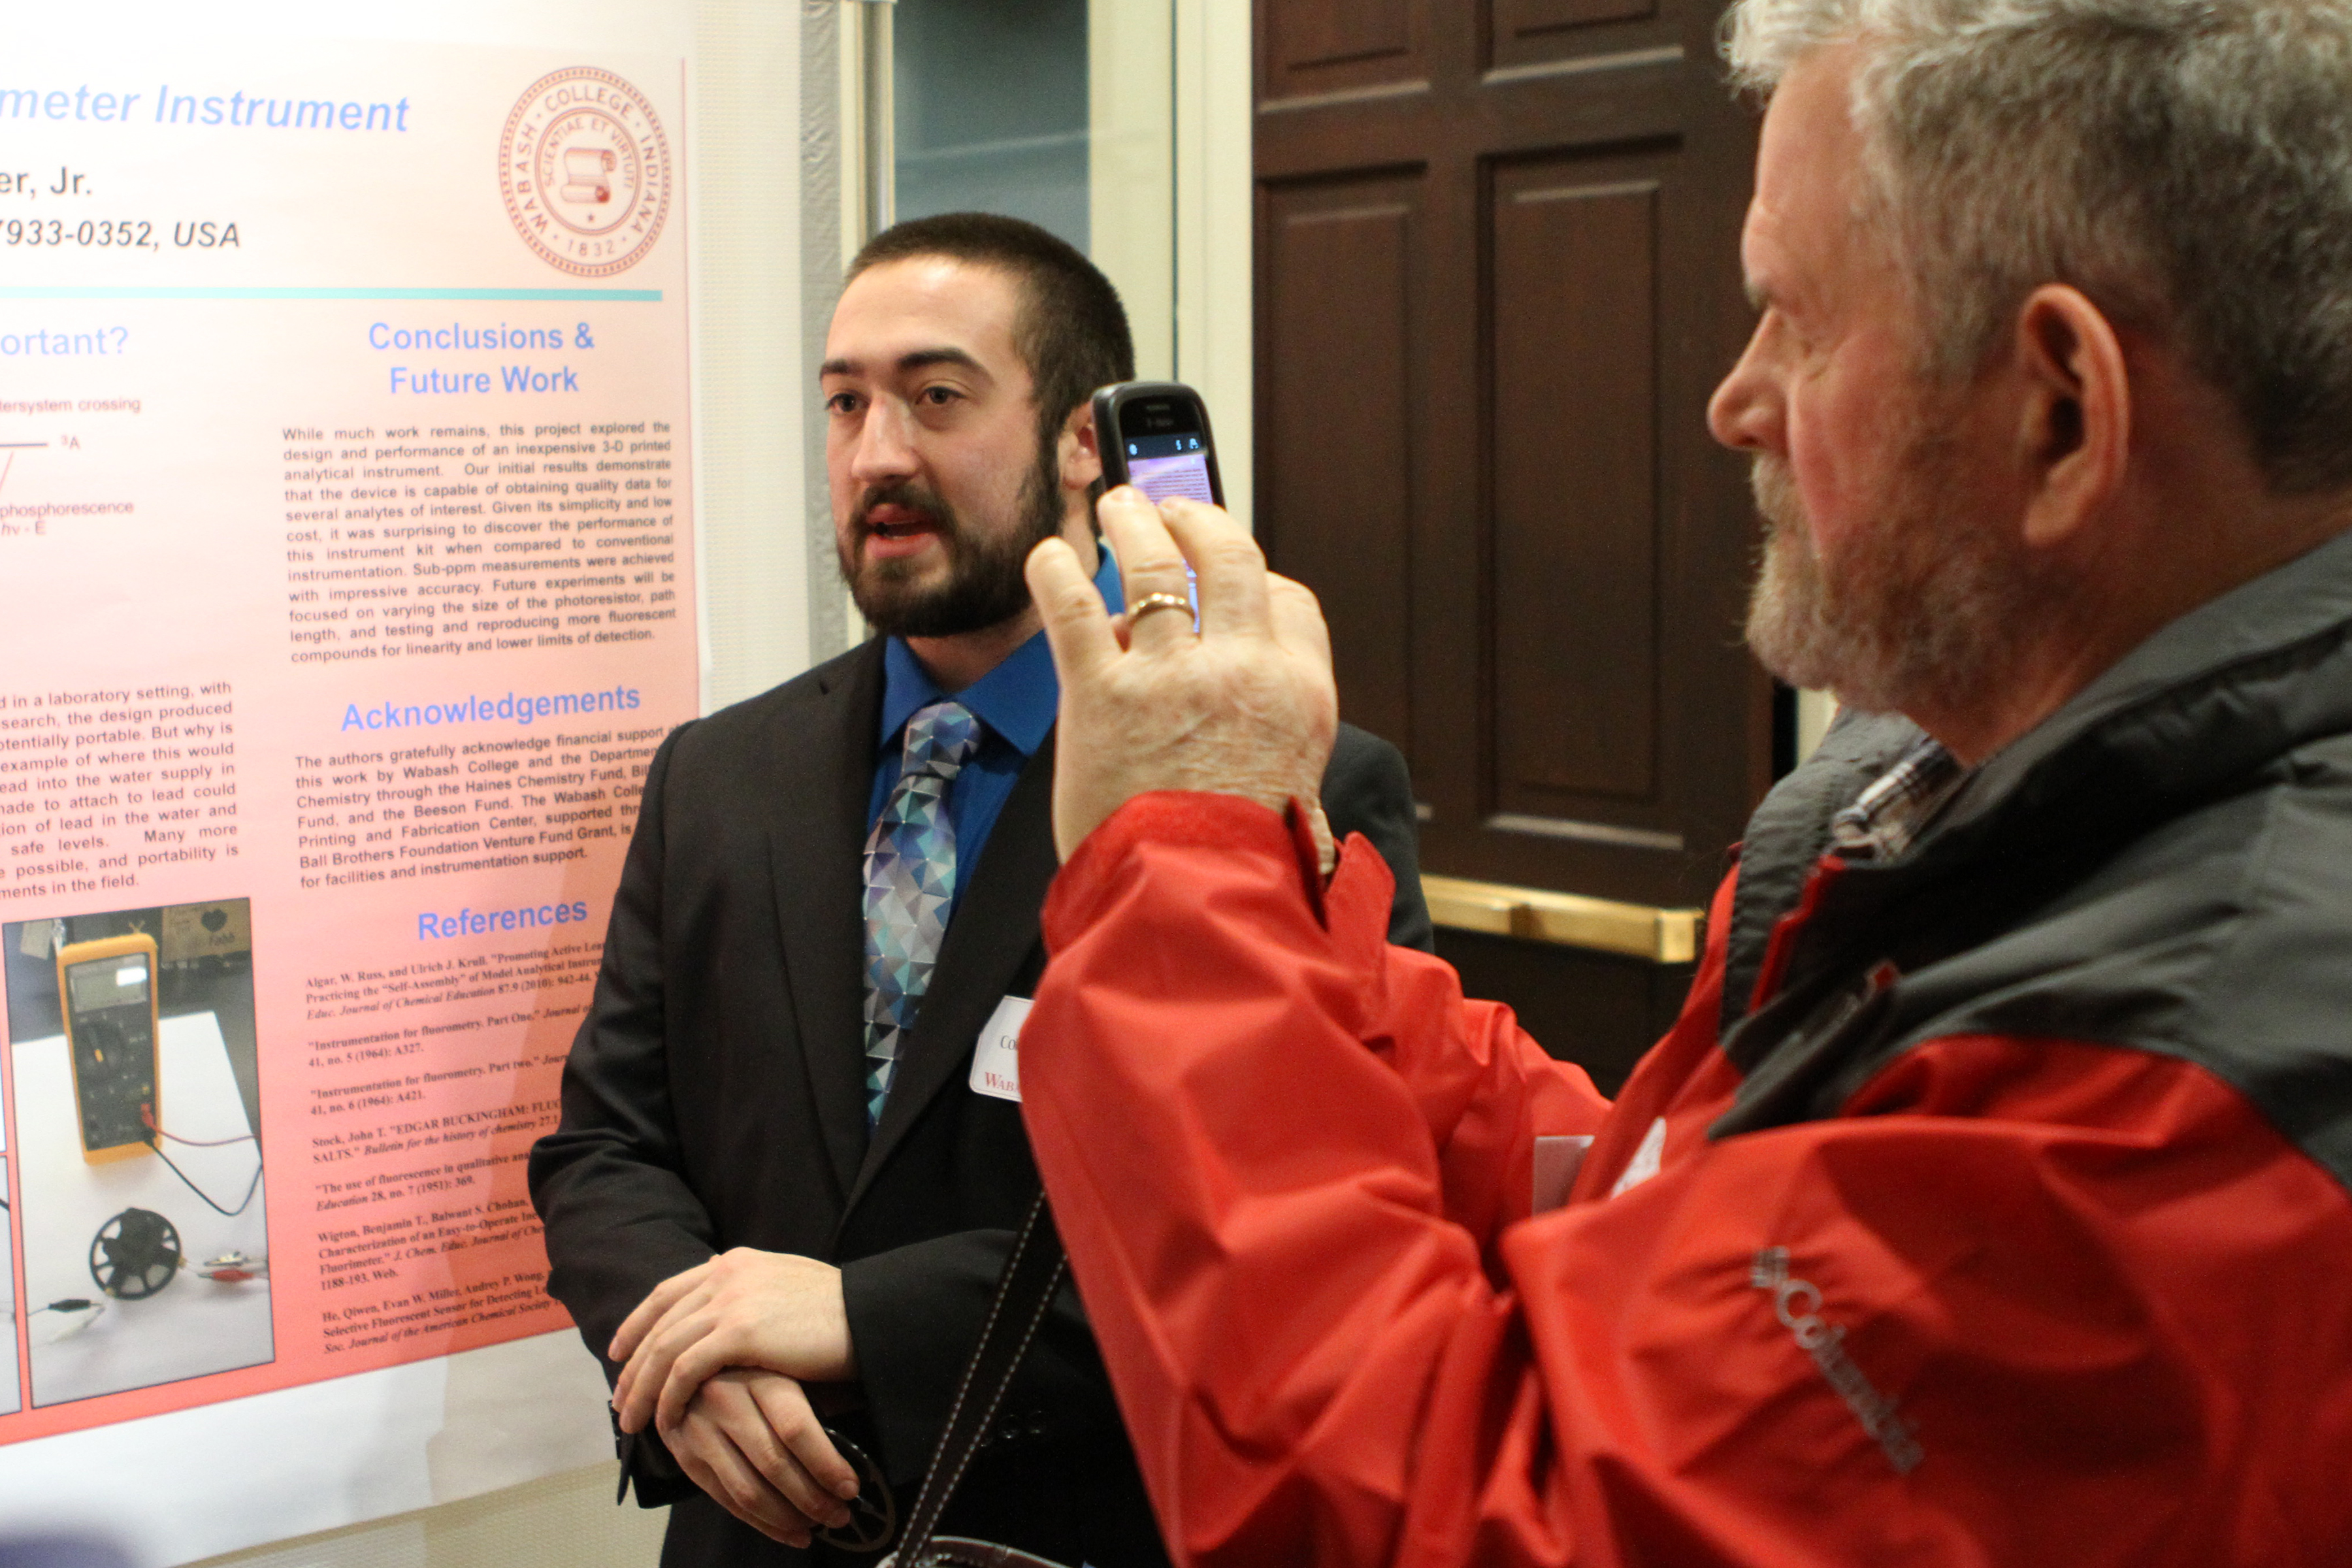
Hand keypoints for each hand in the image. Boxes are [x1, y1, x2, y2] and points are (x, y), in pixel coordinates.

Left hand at [610, 1249, 857, 1436]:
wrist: (872, 1315)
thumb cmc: (840, 1311)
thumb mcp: (788, 1286)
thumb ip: (753, 1291)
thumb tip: (728, 1301)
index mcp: (735, 1263)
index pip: (669, 1292)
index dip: (638, 1323)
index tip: (619, 1351)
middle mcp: (726, 1273)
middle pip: (660, 1323)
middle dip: (633, 1365)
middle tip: (618, 1400)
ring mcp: (731, 1300)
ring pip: (665, 1348)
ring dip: (642, 1388)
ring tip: (631, 1421)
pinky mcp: (740, 1331)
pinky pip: (686, 1369)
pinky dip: (669, 1396)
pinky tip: (666, 1420)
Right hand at [661, 1368, 859, 1546]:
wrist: (691, 1366)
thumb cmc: (758, 1368)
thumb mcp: (788, 1368)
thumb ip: (818, 1399)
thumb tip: (855, 1452)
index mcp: (759, 1375)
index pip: (796, 1429)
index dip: (826, 1464)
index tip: (850, 1488)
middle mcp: (725, 1401)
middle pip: (773, 1463)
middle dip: (812, 1498)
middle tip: (841, 1515)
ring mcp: (700, 1431)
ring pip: (749, 1490)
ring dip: (788, 1518)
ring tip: (818, 1526)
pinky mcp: (687, 1457)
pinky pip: (727, 1501)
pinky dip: (762, 1524)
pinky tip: (791, 1533)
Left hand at [1026, 487, 1337, 861]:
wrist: (1194, 910)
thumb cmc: (1240, 865)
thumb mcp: (1296, 789)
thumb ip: (1277, 731)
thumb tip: (1251, 701)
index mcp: (1299, 694)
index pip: (1289, 601)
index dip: (1257, 580)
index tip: (1229, 578)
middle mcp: (1243, 670)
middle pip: (1228, 558)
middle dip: (1197, 521)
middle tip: (1169, 509)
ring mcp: (1169, 677)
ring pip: (1153, 566)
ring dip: (1132, 523)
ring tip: (1117, 507)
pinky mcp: (1101, 694)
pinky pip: (1074, 606)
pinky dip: (1058, 571)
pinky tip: (1050, 558)